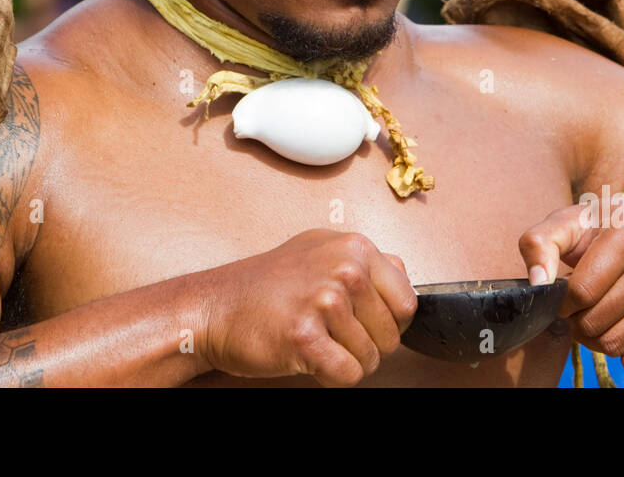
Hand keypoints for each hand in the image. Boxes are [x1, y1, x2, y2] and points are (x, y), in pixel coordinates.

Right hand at [199, 229, 416, 385]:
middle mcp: (344, 269)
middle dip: (366, 345)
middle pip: (391, 336)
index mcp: (354, 247)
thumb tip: (405, 277)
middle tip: (330, 332)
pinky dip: (330, 376)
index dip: (390, 323)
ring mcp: (324, 301)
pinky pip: (347, 375)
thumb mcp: (320, 249)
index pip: (408, 302)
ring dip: (345, 360)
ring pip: (370, 359)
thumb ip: (366, 261)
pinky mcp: (305, 336)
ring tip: (315, 340)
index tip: (364, 322)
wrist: (215, 307)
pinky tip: (307, 356)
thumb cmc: (266, 284)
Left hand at [518, 199, 623, 373]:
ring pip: (617, 344)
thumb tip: (537, 283)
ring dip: (596, 338)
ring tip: (598, 315)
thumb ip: (541, 242)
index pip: (579, 292)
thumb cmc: (616, 225)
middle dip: (576, 320)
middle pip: (595, 321)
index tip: (563, 295)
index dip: (561, 302)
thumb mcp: (575, 219)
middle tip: (579, 306)